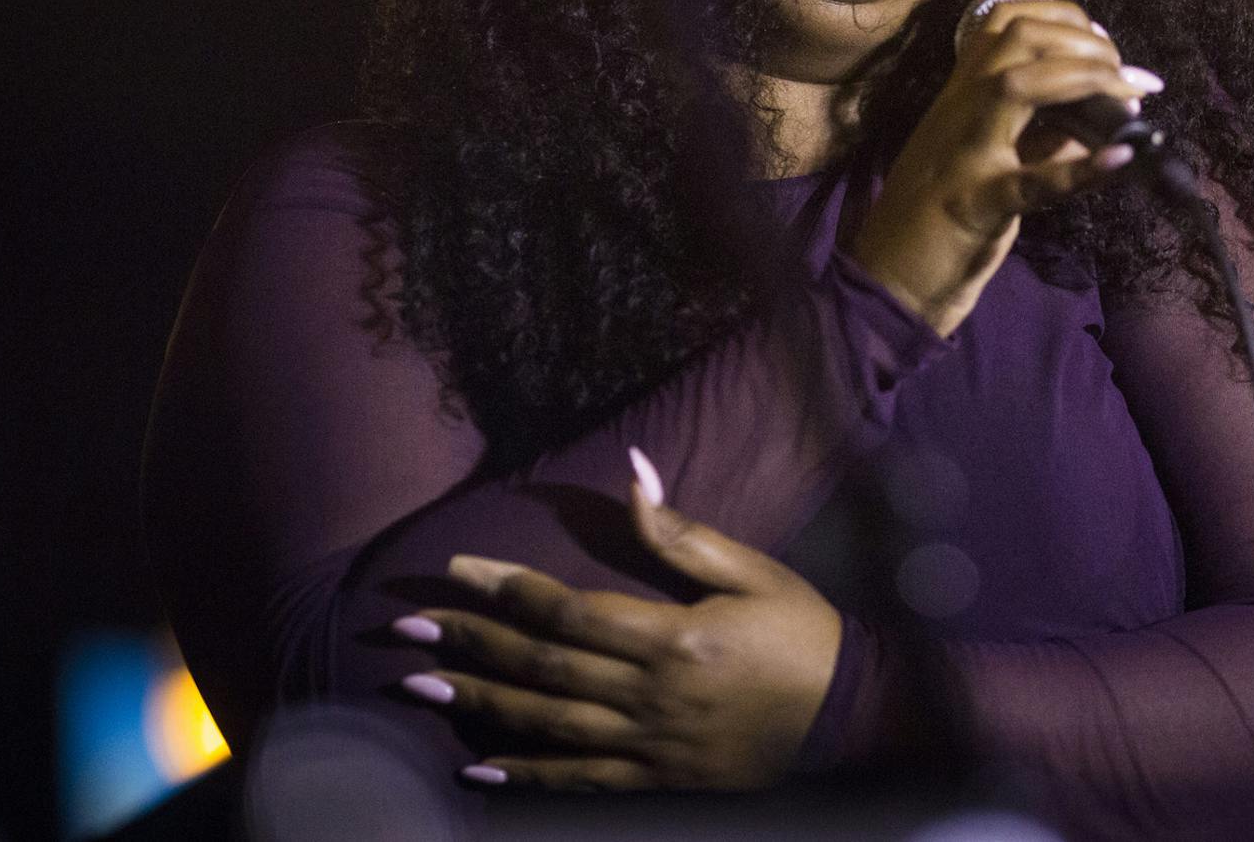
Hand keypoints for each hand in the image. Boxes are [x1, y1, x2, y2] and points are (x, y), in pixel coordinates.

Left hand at [391, 448, 840, 791]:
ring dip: (478, 705)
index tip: (456, 567)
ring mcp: (650, 744)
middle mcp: (650, 694)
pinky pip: (581, 781)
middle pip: (542, 666)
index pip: (568, 609)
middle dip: (468, 644)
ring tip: (418, 686)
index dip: (505, 589)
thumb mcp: (753, 571)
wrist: (849, 714)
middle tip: (404, 629)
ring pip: (547, 724)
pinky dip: (527, 777)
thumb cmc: (801, 633)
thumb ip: (683, 533)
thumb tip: (632, 472)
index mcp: (672, 637)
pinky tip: (478, 771)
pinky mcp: (658, 778)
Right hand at [850, 0, 1163, 335]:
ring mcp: (964, 155)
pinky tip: (1123, 158)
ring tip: (1130, 100)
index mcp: (963, 96)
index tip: (1107, 49)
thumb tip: (1103, 110)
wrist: (888, 280)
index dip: (1067, 19)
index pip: (1008, 21)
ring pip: (1015, 85)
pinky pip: (1031, 182)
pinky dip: (1082, 170)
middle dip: (1084, 41)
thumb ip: (1043, 131)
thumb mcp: (992, 158)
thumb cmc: (942, 219)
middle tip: (1128, 77)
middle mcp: (959, 111)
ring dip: (1084, 80)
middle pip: (1019, 37)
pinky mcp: (975, 206)